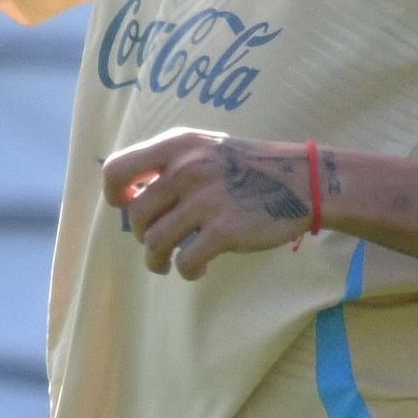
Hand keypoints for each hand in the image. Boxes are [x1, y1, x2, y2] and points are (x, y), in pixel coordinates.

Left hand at [97, 129, 317, 279]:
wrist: (302, 180)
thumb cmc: (246, 168)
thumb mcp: (203, 148)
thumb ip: (167, 165)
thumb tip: (128, 198)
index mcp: (177, 146)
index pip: (117, 170)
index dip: (115, 195)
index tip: (128, 206)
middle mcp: (186, 169)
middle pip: (136, 216)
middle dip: (143, 235)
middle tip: (160, 241)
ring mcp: (206, 200)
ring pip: (155, 243)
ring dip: (157, 260)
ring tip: (168, 263)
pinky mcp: (224, 230)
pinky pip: (185, 262)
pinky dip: (187, 271)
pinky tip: (198, 268)